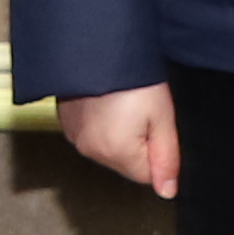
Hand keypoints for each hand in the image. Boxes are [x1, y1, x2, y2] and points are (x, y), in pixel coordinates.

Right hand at [55, 87, 180, 197]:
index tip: (155, 122)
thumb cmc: (134, 75)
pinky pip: (91, 134)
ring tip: (123, 102)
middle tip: (141, 109)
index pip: (146, 174)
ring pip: (108, 148)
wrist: (101, 43)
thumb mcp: (163, 116)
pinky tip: (107, 101)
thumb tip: (167, 191)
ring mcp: (74, 135)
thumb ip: (166, 158)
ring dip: (118, 132)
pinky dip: (101, 122)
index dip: (157, 149)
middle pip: (125, 163)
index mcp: (116, 152)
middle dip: (137, 142)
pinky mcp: (66, 121)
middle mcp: (90, 149)